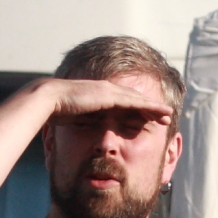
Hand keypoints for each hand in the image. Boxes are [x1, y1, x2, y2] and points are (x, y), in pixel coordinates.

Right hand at [44, 76, 172, 130]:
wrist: (49, 100)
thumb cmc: (56, 111)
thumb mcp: (76, 117)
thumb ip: (86, 119)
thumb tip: (90, 128)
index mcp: (98, 95)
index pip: (123, 102)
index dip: (137, 109)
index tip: (148, 118)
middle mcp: (106, 90)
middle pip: (134, 98)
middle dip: (150, 107)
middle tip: (165, 115)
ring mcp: (109, 91)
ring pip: (138, 99)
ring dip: (154, 107)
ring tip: (168, 115)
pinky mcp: (110, 96)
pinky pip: (135, 102)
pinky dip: (149, 107)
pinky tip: (159, 111)